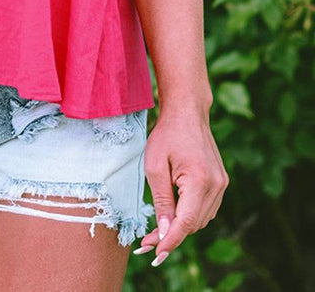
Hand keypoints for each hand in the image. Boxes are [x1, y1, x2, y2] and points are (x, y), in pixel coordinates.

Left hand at [133, 108, 228, 265]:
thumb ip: (162, 200)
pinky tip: (173, 212)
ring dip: (180, 226)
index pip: (186, 222)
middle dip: (170, 235)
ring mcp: (221, 184)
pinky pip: (205, 209)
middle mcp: (216, 186)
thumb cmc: (166, 134)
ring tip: (155, 230)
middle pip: (194, 224)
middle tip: (146, 242)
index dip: (170, 241)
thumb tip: (164, 232)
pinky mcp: (221, 183)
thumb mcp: (154, 166)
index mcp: (200, 180)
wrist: (187, 112)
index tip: (154, 255)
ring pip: (200, 220)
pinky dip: (190, 215)